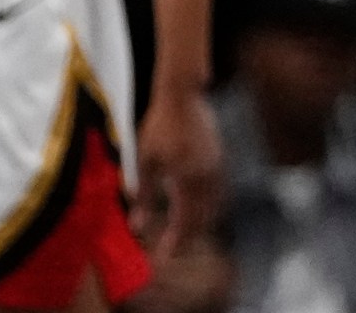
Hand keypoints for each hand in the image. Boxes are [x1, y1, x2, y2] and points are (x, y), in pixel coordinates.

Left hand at [134, 87, 223, 262]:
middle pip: (201, 219)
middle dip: (186, 238)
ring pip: (211, 207)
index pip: (183, 222)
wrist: (182, 95)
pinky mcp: (219, 159)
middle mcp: (207, 178)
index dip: (173, 243)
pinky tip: (193, 207)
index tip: (162, 259)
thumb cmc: (159, 127)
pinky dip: (205, 207)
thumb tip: (137, 228)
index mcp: (188, 181)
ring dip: (197, 224)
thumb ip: (144, 196)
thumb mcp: (145, 162)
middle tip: (170, 250)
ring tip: (181, 233)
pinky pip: (216, 193)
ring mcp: (216, 168)